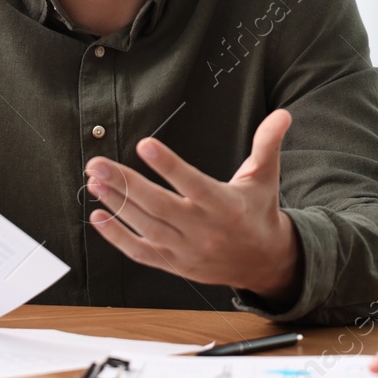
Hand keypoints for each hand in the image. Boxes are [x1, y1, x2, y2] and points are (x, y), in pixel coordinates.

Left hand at [84, 109, 300, 304]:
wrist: (263, 262)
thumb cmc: (259, 212)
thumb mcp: (266, 177)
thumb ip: (268, 144)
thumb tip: (282, 114)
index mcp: (225, 206)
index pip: (193, 184)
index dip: (169, 165)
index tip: (144, 145)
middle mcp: (203, 230)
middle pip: (159, 207)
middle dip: (126, 184)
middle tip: (98, 164)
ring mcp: (186, 250)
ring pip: (146, 228)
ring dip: (117, 204)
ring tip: (95, 182)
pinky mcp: (174, 264)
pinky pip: (141, 252)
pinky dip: (117, 237)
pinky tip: (98, 217)